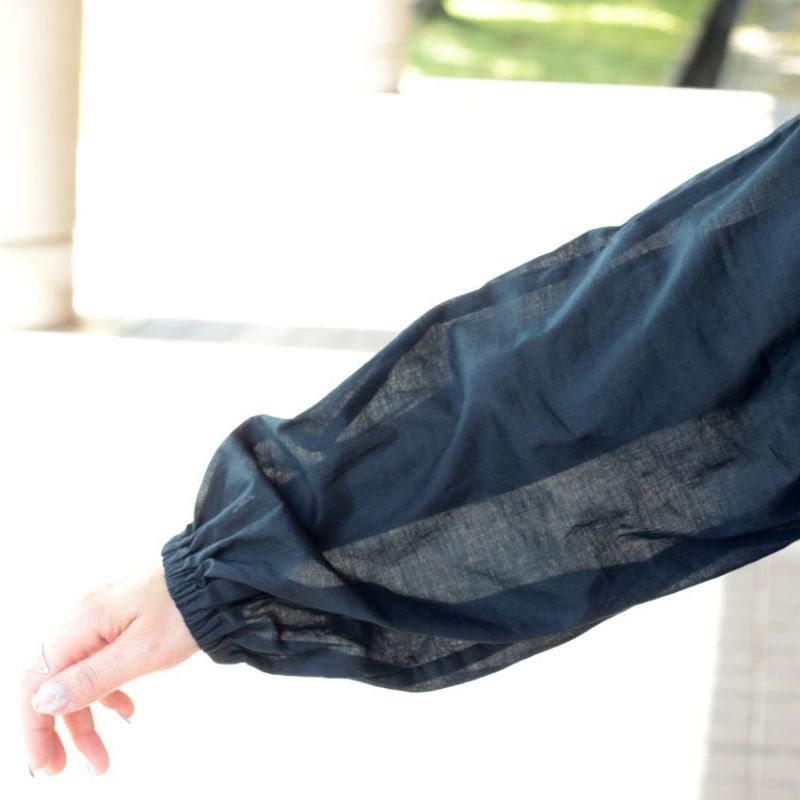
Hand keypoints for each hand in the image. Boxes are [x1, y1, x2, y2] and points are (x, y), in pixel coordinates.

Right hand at [20, 562, 199, 775]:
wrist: (214, 577)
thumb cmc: (183, 611)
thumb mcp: (142, 652)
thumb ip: (92, 678)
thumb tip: (42, 702)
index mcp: (80, 623)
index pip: (34, 680)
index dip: (33, 726)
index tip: (46, 763)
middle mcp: (80, 618)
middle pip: (50, 682)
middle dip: (55, 729)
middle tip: (66, 768)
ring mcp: (98, 619)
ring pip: (75, 676)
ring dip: (83, 718)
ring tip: (100, 757)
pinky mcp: (115, 622)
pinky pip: (96, 663)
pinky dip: (105, 692)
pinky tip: (125, 710)